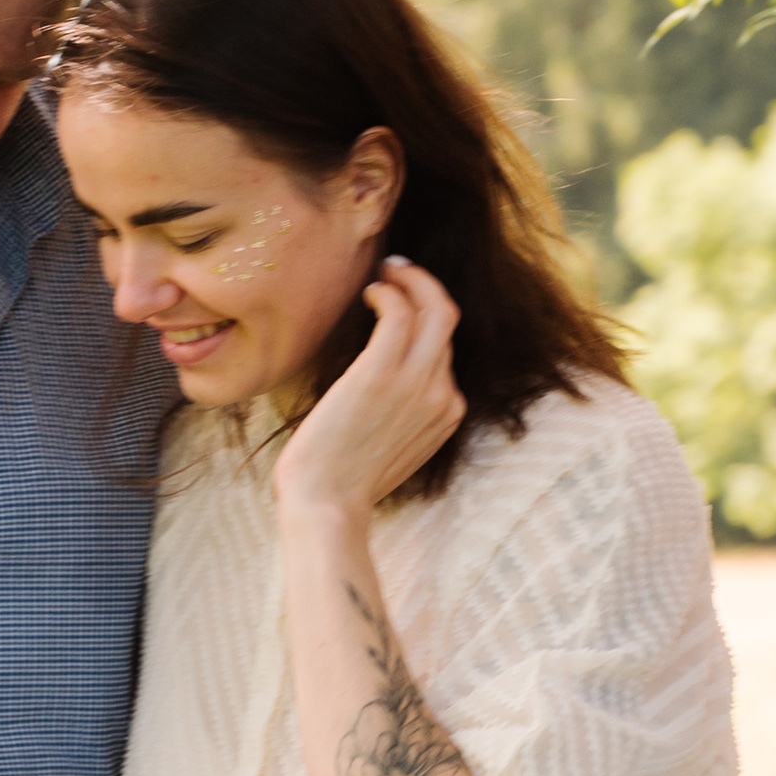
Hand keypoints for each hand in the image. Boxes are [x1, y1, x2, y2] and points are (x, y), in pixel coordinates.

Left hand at [270, 261, 464, 531]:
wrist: (327, 505)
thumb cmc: (345, 480)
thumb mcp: (394, 447)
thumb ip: (405, 415)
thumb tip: (388, 386)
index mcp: (448, 413)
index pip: (446, 350)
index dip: (426, 319)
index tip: (403, 302)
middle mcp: (442, 395)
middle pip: (447, 321)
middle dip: (425, 286)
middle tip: (395, 270)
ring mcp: (415, 384)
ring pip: (434, 308)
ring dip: (411, 280)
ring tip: (383, 273)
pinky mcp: (380, 374)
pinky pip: (399, 313)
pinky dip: (388, 292)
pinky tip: (369, 293)